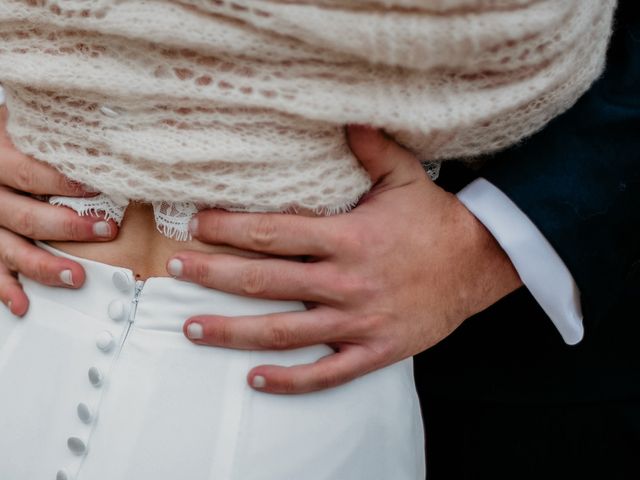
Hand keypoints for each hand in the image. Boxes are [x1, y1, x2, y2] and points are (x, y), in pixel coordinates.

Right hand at [0, 106, 117, 315]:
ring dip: (44, 266)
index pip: (30, 174)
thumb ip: (60, 132)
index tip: (100, 189)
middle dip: (68, 228)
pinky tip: (23, 303)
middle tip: (106, 230)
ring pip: (8, 248)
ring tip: (77, 276)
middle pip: (25, 215)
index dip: (65, 185)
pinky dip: (5, 290)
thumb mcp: (29, 120)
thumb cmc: (14, 133)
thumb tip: (113, 135)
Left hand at [169, 126, 522, 393]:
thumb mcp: (406, 178)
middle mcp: (346, 283)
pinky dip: (290, 380)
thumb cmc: (436, 222)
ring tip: (192, 327)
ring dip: (233, 331)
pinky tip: (256, 380)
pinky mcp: (374, 350)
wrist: (480, 265)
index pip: (274, 233)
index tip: (197, 225)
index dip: (230, 229)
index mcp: (348, 239)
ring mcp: (358, 323)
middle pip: (265, 281)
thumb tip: (345, 115)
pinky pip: (326, 373)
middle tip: (176, 269)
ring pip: (284, 333)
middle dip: (214, 274)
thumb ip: (371, 150)